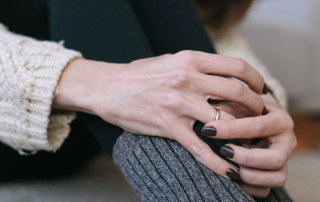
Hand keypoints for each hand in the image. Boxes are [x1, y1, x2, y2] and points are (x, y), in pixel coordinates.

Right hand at [53, 51, 267, 179]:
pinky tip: (231, 172)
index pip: (236, 67)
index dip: (255, 79)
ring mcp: (179, 104)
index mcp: (190, 60)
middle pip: (237, 93)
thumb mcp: (170, 60)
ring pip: (225, 120)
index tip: (260, 89)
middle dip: (256, 106)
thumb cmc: (139, 74)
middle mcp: (188, 79)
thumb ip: (196, 67)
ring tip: (249, 141)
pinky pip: (201, 148)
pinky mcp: (169, 126)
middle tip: (260, 115)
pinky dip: (219, 162)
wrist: (107, 87)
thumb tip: (221, 76)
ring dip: (243, 133)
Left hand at [203, 94, 295, 196]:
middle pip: (275, 158)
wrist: (260, 118)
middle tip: (224, 150)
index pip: (258, 127)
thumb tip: (211, 112)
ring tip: (229, 166)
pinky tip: (233, 176)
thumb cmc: (246, 110)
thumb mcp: (239, 104)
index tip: (209, 130)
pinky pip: (266, 189)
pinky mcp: (276, 174)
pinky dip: (248, 187)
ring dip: (249, 175)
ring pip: (276, 178)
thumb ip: (228, 108)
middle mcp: (287, 142)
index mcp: (280, 120)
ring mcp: (284, 160)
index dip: (231, 129)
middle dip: (247, 158)